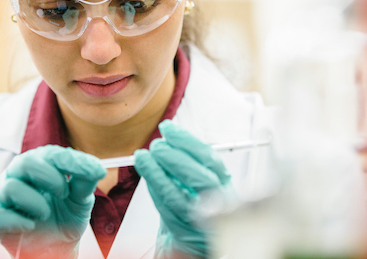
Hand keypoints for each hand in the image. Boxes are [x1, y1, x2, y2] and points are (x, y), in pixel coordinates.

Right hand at [0, 145, 106, 258]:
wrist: (56, 248)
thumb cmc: (65, 217)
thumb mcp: (81, 199)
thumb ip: (86, 180)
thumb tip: (97, 167)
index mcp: (40, 163)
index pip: (51, 154)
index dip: (71, 162)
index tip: (94, 172)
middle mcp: (18, 174)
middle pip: (25, 162)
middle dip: (49, 177)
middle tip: (64, 193)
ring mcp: (3, 194)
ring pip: (10, 188)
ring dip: (35, 203)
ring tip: (46, 214)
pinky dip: (17, 222)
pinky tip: (31, 226)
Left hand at [134, 120, 233, 258]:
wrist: (198, 239)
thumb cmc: (198, 201)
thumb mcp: (201, 176)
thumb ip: (188, 159)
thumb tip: (167, 137)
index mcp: (223, 181)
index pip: (208, 158)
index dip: (186, 140)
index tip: (168, 128)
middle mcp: (218, 201)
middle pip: (199, 179)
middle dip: (174, 158)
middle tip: (156, 145)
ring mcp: (202, 221)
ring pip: (178, 196)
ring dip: (156, 173)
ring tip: (142, 157)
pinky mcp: (184, 233)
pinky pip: (166, 210)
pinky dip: (154, 190)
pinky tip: (147, 176)